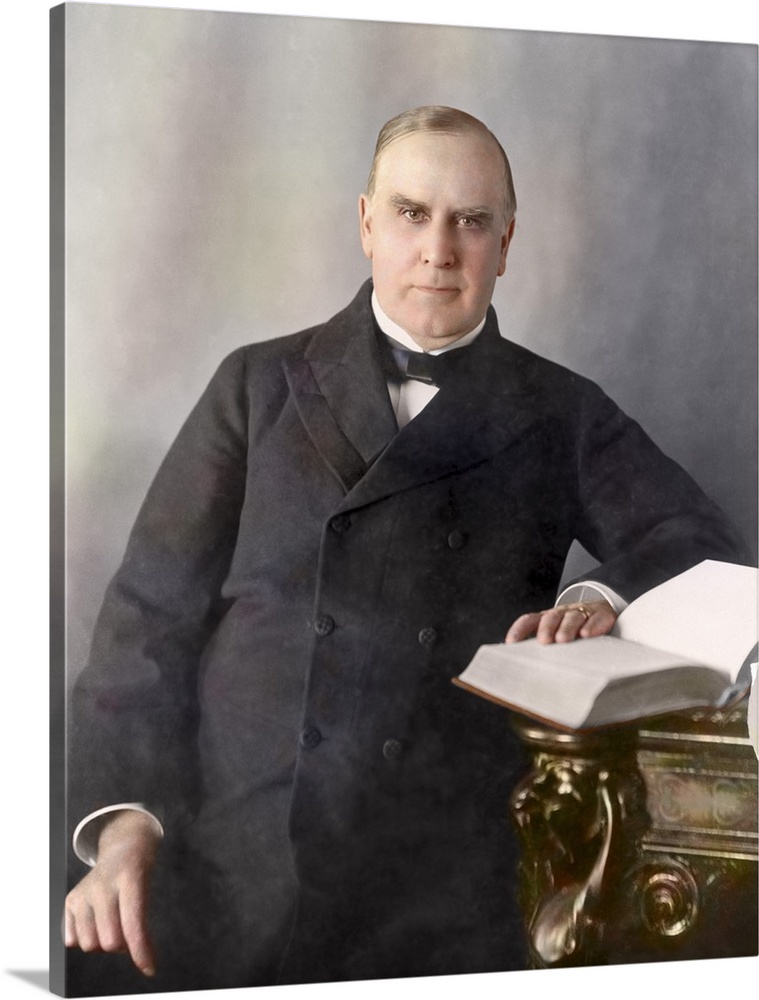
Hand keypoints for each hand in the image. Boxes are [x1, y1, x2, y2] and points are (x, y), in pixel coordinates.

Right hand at [64, 810, 161, 976]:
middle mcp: (103, 885)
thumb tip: (146, 966)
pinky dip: (85, 939)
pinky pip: (71, 940)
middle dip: (122, 946)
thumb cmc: (140, 875)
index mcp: (130, 879)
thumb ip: (143, 925)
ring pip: (89, 944)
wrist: (125, 846)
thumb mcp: (150, 891)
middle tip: (128, 931)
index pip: (134, 924)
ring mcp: (84, 891)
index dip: (141, 951)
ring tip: (112, 925)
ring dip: (103, 943)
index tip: (150, 969)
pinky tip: (95, 922)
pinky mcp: (71, 899)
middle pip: (109, 942)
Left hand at [505, 599, 616, 644]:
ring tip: (563, 640)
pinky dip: (592, 626)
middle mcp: (562, 613)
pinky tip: (588, 635)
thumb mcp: (557, 635)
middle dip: (546, 628)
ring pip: (572, 617)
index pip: (529, 620)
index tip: (511, 643)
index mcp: (547, 618)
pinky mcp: (601, 615)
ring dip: (567, 628)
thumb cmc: (573, 629)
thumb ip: (545, 648)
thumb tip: (526, 668)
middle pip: (551, 617)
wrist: (601, 610)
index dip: (519, 629)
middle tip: (544, 641)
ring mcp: (581, 613)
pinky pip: (596, 618)